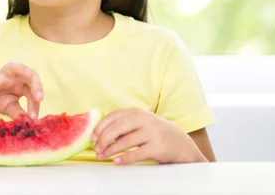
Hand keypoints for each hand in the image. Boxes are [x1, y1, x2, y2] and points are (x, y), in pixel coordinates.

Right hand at [0, 61, 42, 118]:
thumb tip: (31, 121)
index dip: (35, 103)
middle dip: (36, 85)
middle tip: (39, 99)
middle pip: (29, 74)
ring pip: (14, 66)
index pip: (33, 90)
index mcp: (21, 83)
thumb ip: (20, 113)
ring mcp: (0, 76)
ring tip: (29, 76)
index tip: (34, 117)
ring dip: (24, 71)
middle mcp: (13, 76)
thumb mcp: (9, 108)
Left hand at [91, 108, 206, 164]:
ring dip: (111, 150)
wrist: (181, 144)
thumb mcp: (141, 123)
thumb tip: (100, 133)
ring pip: (125, 141)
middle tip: (96, 149)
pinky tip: (117, 162)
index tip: (92, 138)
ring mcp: (152, 132)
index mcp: (137, 112)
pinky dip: (125, 158)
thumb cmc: (155, 133)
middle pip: (117, 128)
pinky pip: (137, 153)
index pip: (113, 116)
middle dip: (103, 139)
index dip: (100, 127)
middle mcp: (145, 119)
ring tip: (102, 156)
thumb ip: (124, 124)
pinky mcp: (158, 147)